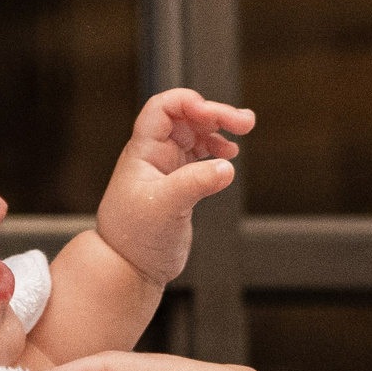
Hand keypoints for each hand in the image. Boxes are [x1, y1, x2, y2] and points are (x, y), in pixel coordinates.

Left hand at [95, 90, 250, 286]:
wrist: (128, 267)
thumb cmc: (132, 238)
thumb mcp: (166, 207)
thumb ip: (196, 183)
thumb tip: (226, 167)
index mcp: (144, 151)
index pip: (163, 108)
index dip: (188, 102)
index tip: (213, 113)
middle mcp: (155, 155)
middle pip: (186, 117)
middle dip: (215, 113)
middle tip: (243, 121)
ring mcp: (167, 170)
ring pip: (195, 134)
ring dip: (219, 128)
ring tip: (243, 129)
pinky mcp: (179, 186)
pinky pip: (200, 155)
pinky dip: (217, 149)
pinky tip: (229, 154)